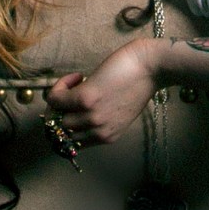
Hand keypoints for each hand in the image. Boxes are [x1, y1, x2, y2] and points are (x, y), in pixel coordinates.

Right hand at [45, 38, 162, 146]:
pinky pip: (56, 98)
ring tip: (76, 84)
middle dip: (60, 112)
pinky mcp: (85, 98)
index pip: (72, 143)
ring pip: (56, 115)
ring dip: (60, 97)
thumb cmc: (139, 83)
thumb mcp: (120, 112)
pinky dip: (61, 85)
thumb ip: (102, 118)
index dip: (68, 124)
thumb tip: (75, 111)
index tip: (71, 108)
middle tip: (69, 94)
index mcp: (107, 136)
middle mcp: (98, 131)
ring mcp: (91, 116)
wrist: (152, 66)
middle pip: (61, 130)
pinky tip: (77, 76)